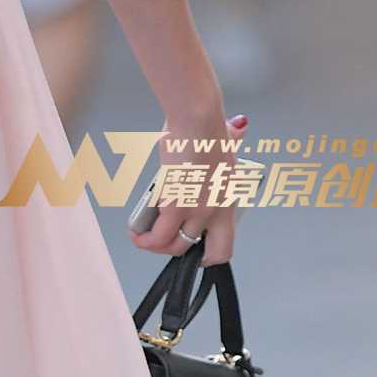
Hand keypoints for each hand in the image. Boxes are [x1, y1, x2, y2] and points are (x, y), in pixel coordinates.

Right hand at [130, 113, 246, 266]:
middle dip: (179, 252)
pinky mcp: (176, 205)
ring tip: (143, 237)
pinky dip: (144, 239)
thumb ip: (232, 143)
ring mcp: (198, 211)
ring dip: (157, 246)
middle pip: (201, 253)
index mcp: (229, 200)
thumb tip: (240, 125)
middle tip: (164, 240)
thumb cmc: (208, 128)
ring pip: (175, 247)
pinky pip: (158, 236)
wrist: (197, 122)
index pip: (224, 246)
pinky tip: (136, 233)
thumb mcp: (228, 144)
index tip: (193, 249)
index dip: (207, 255)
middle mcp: (217, 212)